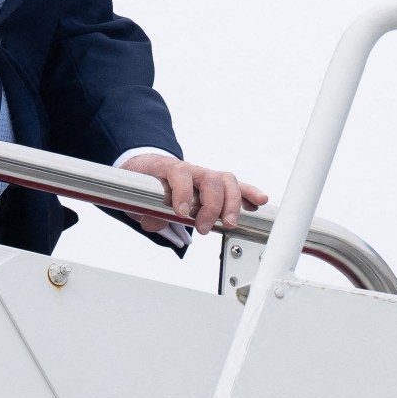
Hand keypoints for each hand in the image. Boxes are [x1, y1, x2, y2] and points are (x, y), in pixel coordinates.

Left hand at [120, 154, 266, 235]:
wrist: (147, 169)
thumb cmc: (145, 183)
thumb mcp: (136, 199)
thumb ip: (147, 213)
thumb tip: (156, 222)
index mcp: (169, 168)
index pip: (179, 173)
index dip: (182, 192)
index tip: (182, 213)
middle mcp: (192, 170)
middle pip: (210, 179)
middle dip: (212, 206)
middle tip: (204, 229)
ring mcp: (206, 176)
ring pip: (227, 181)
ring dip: (232, 203)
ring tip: (229, 223)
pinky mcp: (217, 185)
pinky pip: (236, 186)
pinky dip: (249, 193)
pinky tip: (259, 201)